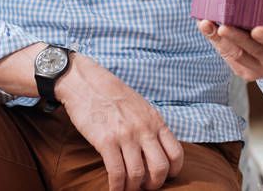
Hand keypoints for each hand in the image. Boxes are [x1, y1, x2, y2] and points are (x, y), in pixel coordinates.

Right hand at [56, 53, 183, 190]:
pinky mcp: (105, 141)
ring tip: (127, 189)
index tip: (163, 177)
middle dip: (153, 184)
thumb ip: (150, 126)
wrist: (86, 82)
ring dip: (133, 188)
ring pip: (138, 175)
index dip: (172, 172)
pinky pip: (116, 173)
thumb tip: (156, 150)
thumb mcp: (140, 106)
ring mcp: (125, 135)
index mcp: (155, 120)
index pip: (176, 153)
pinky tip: (114, 189)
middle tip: (144, 187)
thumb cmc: (112, 94)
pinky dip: (117, 187)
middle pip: (160, 168)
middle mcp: (144, 129)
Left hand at [197, 0, 262, 80]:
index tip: (256, 29)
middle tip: (223, 25)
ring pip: (237, 55)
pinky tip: (205, 27)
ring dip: (220, 40)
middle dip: (237, 39)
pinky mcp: (246, 71)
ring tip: (206, 24)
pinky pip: (229, 58)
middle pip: (254, 51)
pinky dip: (216, 42)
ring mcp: (260, 69)